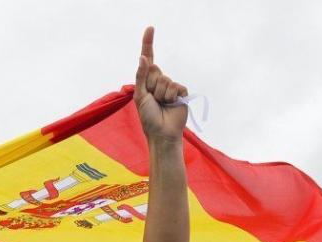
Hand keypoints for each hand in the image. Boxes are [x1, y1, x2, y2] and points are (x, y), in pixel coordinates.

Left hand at [134, 27, 187, 142]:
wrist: (162, 133)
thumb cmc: (149, 118)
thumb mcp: (140, 96)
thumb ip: (141, 76)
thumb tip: (143, 57)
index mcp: (147, 81)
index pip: (148, 58)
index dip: (148, 43)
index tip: (150, 28)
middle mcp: (159, 81)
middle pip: (156, 70)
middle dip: (152, 86)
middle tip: (153, 100)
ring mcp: (170, 87)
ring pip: (166, 80)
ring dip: (162, 95)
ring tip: (162, 106)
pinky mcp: (181, 93)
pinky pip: (176, 87)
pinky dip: (173, 97)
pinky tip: (172, 105)